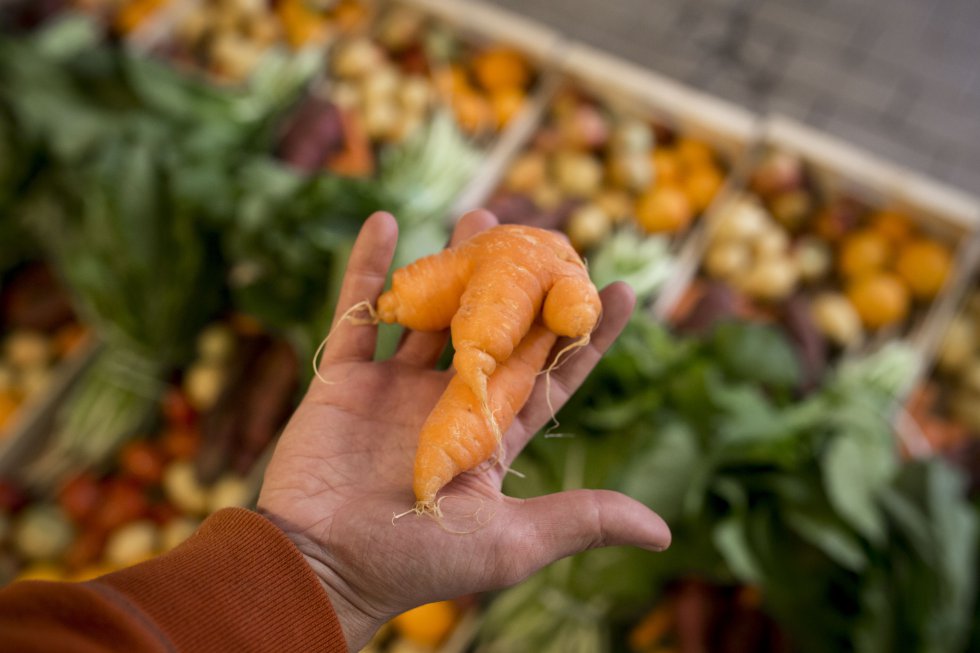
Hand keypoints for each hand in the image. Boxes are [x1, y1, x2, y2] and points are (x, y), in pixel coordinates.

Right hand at [257, 210, 670, 650]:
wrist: (321, 565)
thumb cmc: (417, 562)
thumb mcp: (510, 541)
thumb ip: (580, 519)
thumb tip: (662, 533)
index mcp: (491, 436)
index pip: (553, 376)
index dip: (588, 336)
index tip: (623, 289)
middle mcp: (448, 403)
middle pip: (496, 328)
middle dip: (522, 281)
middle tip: (547, 234)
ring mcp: (396, 389)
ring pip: (434, 311)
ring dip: (453, 261)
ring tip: (482, 212)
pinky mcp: (346, 381)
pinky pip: (359, 314)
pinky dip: (368, 269)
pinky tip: (384, 220)